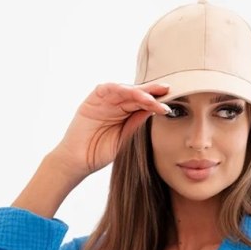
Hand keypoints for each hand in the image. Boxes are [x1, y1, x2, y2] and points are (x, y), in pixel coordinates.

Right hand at [50, 81, 172, 176]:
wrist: (79, 160)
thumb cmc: (100, 152)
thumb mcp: (124, 139)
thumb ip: (135, 124)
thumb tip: (153, 111)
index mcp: (125, 114)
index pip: (144, 104)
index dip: (157, 103)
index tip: (170, 106)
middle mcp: (117, 104)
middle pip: (137, 93)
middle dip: (152, 92)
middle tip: (167, 90)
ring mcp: (105, 101)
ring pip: (124, 90)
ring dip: (139, 92)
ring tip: (152, 98)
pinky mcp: (93, 100)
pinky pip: (107, 89)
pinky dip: (119, 89)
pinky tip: (132, 92)